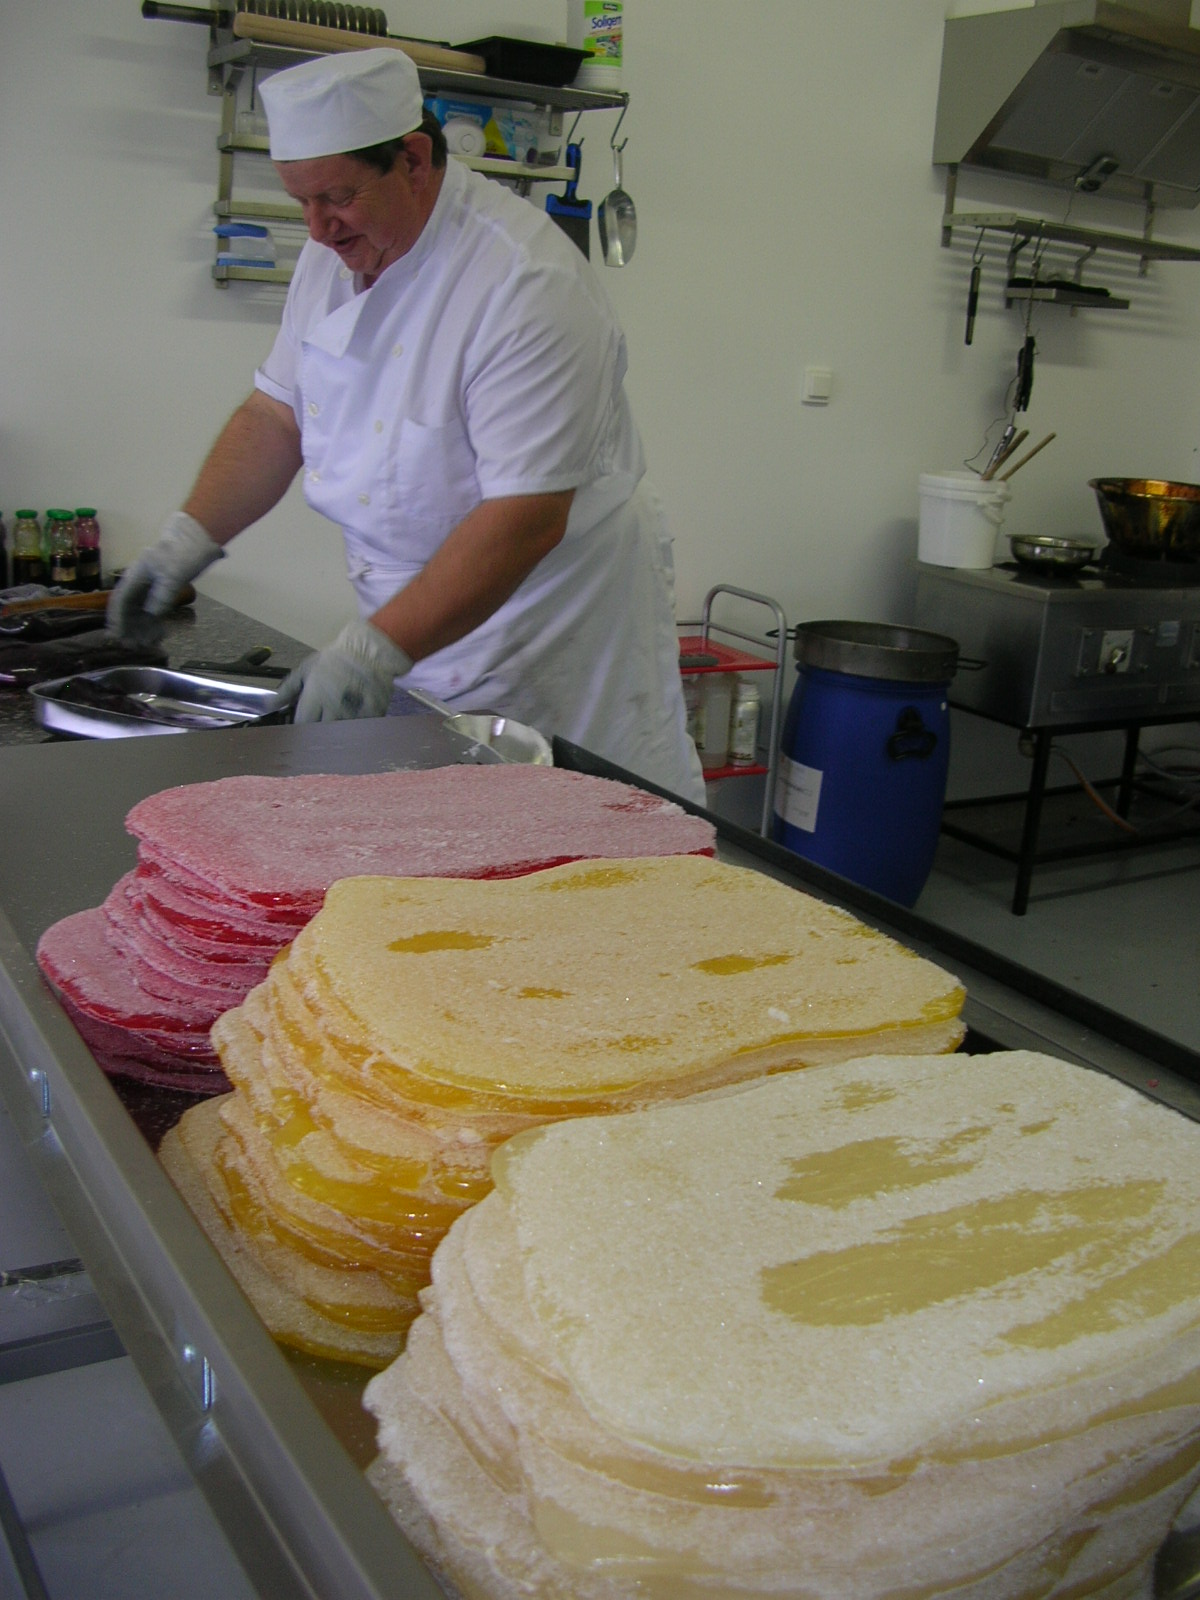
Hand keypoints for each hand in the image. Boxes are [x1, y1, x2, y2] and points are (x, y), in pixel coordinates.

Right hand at [106, 512, 223, 646]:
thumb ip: (162, 596)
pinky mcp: (162, 587)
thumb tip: (151, 615)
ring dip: (140, 626)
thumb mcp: (174, 575)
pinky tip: (157, 632)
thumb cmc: (185, 552)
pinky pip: (152, 607)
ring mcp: (150, 583)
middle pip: (128, 607)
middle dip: (128, 626)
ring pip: (139, 609)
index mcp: (137, 574)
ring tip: (145, 642)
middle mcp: (140, 580)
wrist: (198, 536)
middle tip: (132, 644)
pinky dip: (153, 620)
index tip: (117, 635)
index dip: (117, 619)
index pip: (121, 600)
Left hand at [274, 619, 411, 722]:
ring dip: (335, 733)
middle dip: (317, 733)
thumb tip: (269, 705)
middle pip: (321, 734)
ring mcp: (353, 714)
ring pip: (340, 735)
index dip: (300, 729)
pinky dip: (354, 730)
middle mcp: (333, 709)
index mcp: (315, 698)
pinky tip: (352, 722)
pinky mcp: (370, 716)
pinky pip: (359, 731)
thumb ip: (287, 690)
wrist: (368, 652)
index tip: (300, 728)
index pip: (302, 726)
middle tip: (318, 726)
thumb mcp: (306, 670)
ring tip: (335, 724)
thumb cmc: (335, 660)